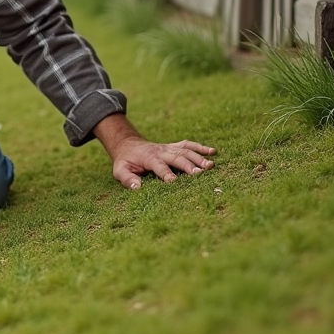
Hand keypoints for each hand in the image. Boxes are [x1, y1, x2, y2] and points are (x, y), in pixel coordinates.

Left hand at [93, 113, 215, 189]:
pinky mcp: (175, 147)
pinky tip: (213, 151)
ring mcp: (169, 148)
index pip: (159, 166)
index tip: (174, 182)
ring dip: (198, 158)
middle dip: (188, 166)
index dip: (166, 173)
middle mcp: (161, 151)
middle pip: (177, 157)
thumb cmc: (126, 161)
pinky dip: (201, 147)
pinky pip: (189, 145)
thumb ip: (128, 179)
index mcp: (148, 157)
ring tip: (210, 166)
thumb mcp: (120, 170)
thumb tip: (137, 188)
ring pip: (186, 151)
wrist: (129, 145)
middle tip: (199, 175)